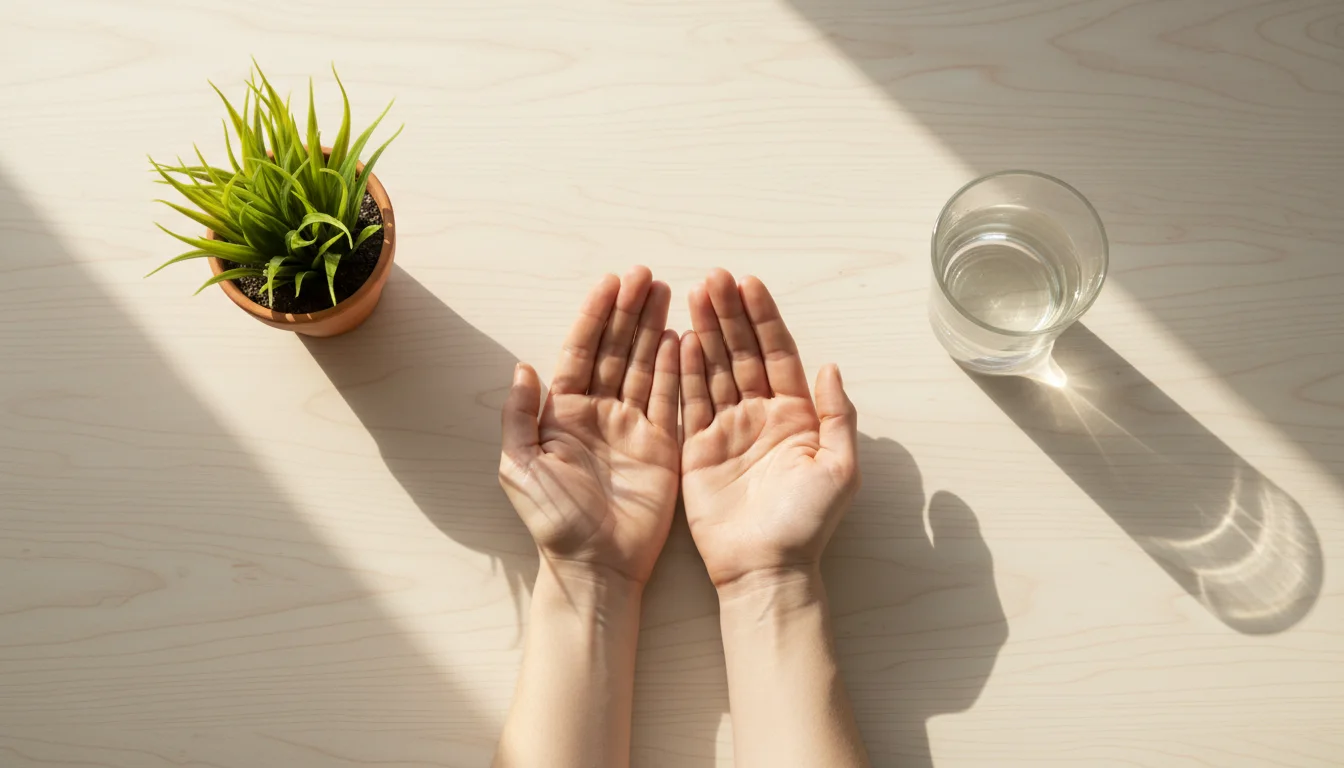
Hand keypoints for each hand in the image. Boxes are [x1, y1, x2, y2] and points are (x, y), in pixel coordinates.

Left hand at [500, 267, 680, 586]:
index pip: (581, 352)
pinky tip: (682, 336)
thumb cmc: (554, 521)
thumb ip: (520, 416)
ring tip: (668, 290)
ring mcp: (632, 427)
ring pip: (645, 365)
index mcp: (563, 414)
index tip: (611, 282)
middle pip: (617, 350)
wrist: (595, 566)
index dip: (595, 316)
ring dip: (654, 328)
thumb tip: (524, 367)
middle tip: (646, 274)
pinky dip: (677, 367)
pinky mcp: (661, 445)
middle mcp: (599, 413)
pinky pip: (670, 398)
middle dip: (629, 311)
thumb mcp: (520, 467)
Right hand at [679, 269, 859, 589]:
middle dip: (729, 313)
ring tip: (692, 292)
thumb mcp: (839, 468)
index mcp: (797, 415)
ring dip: (706, 330)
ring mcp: (728, 429)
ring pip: (715, 368)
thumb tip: (830, 366)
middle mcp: (761, 415)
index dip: (764, 318)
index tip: (749, 283)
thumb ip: (838, 415)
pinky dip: (685, 369)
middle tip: (713, 277)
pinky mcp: (698, 449)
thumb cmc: (808, 524)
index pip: (778, 353)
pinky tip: (680, 338)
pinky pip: (691, 401)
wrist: (766, 569)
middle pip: (743, 352)